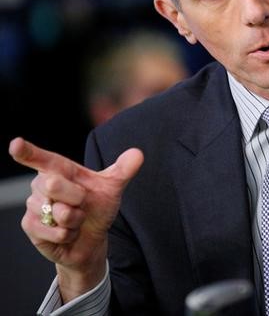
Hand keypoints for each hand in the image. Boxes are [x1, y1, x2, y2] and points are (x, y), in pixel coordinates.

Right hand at [9, 137, 143, 300]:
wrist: (91, 239)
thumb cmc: (98, 208)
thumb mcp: (112, 188)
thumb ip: (123, 170)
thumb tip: (138, 153)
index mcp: (60, 170)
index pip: (43, 159)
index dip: (27, 151)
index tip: (15, 144)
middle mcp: (42, 184)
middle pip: (54, 184)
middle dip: (76, 197)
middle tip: (83, 203)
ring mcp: (34, 205)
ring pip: (57, 211)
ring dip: (75, 220)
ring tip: (76, 219)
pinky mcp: (30, 226)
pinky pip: (54, 231)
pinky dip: (68, 234)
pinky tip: (68, 233)